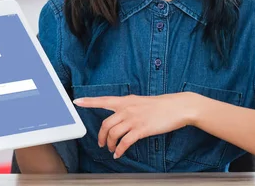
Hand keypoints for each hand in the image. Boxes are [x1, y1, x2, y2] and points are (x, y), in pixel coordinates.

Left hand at [73, 92, 198, 158]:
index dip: (89, 101)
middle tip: (102, 144)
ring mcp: (134, 118)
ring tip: (112, 150)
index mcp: (126, 100)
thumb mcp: (141, 101)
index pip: (103, 100)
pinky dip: (120, 150)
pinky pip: (125, 142)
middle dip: (101, 136)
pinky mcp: (142, 129)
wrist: (177, 107)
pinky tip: (119, 153)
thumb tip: (120, 113)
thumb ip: (129, 106)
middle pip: (105, 124)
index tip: (77, 102)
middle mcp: (127, 108)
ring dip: (110, 145)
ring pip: (113, 134)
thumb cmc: (161, 105)